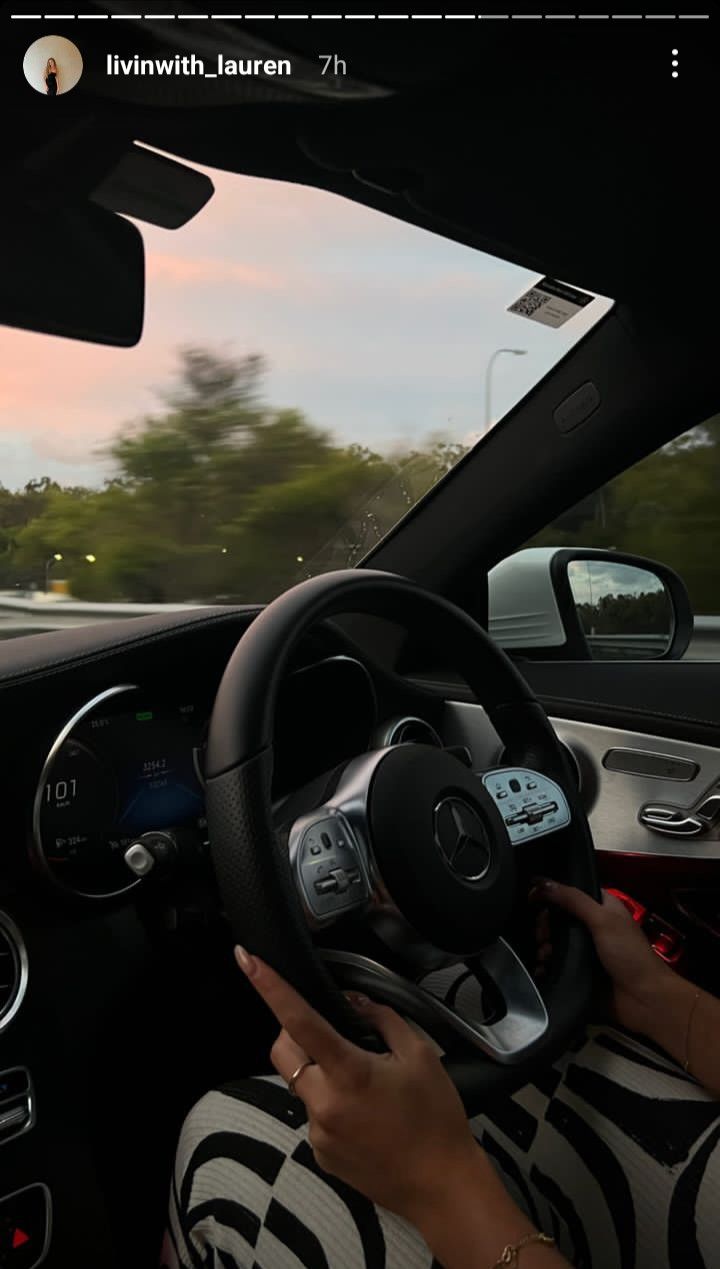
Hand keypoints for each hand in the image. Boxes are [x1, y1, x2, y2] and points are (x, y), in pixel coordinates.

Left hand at [233, 945, 483, 1227]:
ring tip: (365, 1087)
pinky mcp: (320, 1155)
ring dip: (320, 1073)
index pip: (299, 1021)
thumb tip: (352, 1002)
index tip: (246, 959)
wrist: (442, 1187)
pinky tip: (365, 1117)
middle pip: (283, 1052)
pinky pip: (314, 1115)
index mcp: (349, 1073)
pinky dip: (331, 1104)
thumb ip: (382, 1020)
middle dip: (295, 1034)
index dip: (270, 988)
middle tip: (332, 1035)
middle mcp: (323, 1104)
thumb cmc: (436, 1116)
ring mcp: (318, 1134)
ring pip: (301, 1084)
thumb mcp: (420, 1055)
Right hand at [531, 880, 673, 1033]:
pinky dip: (544, 965)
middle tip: (542, 936)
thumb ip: (573, 900)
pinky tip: (540, 969)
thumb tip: (540, 882)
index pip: (570, 893)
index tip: (532, 900)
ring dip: (543, 947)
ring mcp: (584, 951)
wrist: (644, 1000)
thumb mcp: (603, 920)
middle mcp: (592, 926)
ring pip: (554, 942)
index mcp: (602, 908)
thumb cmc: (629, 955)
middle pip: (557, 918)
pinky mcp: (579, 972)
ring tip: (543, 956)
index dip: (551, 894)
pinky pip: (555, 964)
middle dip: (544, 925)